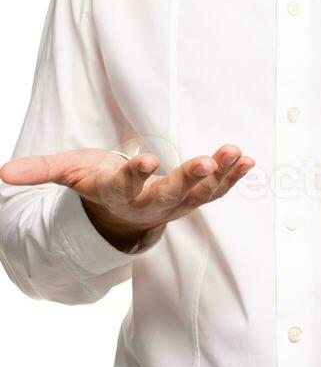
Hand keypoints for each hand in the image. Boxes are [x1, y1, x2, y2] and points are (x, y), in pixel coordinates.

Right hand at [0, 145, 254, 247]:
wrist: (119, 212)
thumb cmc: (96, 182)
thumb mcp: (69, 172)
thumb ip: (41, 170)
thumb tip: (1, 174)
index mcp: (118, 192)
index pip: (126, 184)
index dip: (135, 173)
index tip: (145, 159)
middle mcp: (149, 201)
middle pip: (171, 194)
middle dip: (189, 179)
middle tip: (207, 162)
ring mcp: (175, 203)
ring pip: (201, 194)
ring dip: (220, 176)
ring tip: (236, 154)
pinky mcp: (194, 198)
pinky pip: (218, 191)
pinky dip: (234, 178)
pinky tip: (248, 161)